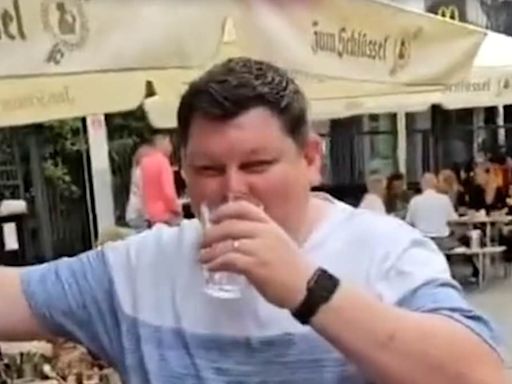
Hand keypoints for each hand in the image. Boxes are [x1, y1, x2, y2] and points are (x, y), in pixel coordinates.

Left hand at [200, 200, 314, 309]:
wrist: (308, 287)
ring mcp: (259, 248)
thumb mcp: (278, 242)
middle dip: (211, 234)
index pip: (243, 208)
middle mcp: (264, 232)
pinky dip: (216, 263)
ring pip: (226, 243)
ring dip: (209, 251)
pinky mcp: (255, 266)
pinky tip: (211, 268)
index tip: (213, 218)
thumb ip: (260, 236)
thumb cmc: (292, 267)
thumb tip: (235, 239)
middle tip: (202, 243)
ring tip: (202, 258)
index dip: (224, 210)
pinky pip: (228, 260)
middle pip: (229, 225)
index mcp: (269, 224)